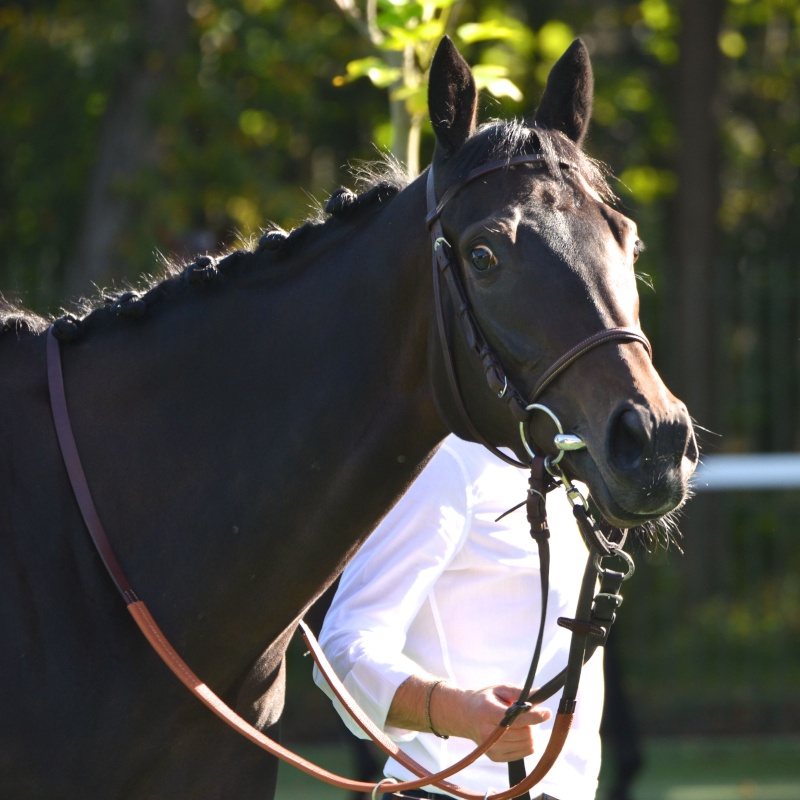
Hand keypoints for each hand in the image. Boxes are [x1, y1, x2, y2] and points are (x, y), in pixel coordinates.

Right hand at [431, 682, 551, 761]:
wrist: (466, 716)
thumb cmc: (485, 700)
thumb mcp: (500, 689)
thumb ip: (520, 692)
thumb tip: (540, 694)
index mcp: (487, 712)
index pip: (515, 719)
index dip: (534, 716)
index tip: (546, 712)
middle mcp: (487, 733)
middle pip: (524, 734)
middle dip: (533, 724)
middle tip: (529, 715)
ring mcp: (491, 748)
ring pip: (527, 745)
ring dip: (531, 734)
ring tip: (522, 724)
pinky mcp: (495, 757)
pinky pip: (523, 753)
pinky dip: (526, 743)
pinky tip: (518, 733)